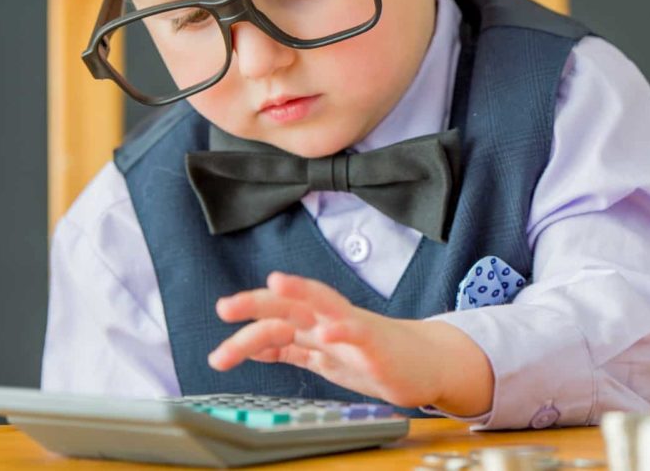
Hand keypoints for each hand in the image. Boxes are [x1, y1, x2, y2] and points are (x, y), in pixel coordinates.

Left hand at [208, 271, 493, 416]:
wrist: (425, 365)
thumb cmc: (374, 358)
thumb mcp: (325, 357)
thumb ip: (292, 349)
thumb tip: (253, 345)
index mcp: (317, 325)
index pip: (279, 312)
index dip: (252, 308)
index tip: (223, 310)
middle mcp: (332, 321)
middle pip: (291, 305)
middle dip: (258, 303)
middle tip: (225, 307)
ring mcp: (354, 330)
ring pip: (323, 306)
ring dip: (300, 294)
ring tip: (276, 285)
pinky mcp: (377, 346)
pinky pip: (360, 334)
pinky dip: (344, 330)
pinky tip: (328, 331)